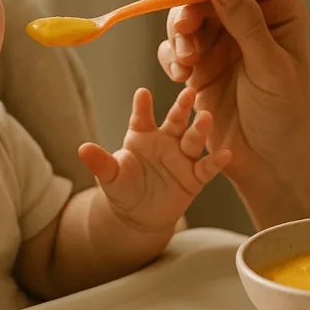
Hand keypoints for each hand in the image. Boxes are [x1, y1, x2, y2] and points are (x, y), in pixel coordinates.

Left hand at [78, 86, 231, 232]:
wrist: (138, 217)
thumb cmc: (123, 189)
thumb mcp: (110, 176)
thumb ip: (100, 162)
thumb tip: (82, 149)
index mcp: (142, 136)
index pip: (142, 118)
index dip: (142, 106)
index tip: (142, 93)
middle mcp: (165, 141)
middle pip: (175, 121)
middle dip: (181, 107)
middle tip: (188, 92)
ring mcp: (181, 158)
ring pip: (193, 140)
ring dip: (199, 129)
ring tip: (205, 117)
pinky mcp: (194, 177)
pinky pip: (206, 168)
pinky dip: (216, 162)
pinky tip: (226, 153)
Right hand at [157, 0, 309, 184]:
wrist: (268, 161)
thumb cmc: (283, 114)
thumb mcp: (269, 67)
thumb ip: (246, 23)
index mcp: (278, 9)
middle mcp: (249, 17)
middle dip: (190, 8)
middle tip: (185, 32)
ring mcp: (222, 39)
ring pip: (186, 16)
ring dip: (179, 35)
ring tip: (186, 65)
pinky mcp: (200, 62)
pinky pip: (174, 46)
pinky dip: (173, 57)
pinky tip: (182, 78)